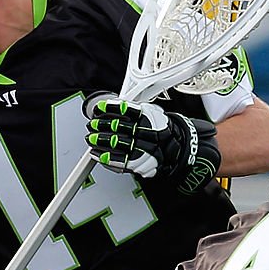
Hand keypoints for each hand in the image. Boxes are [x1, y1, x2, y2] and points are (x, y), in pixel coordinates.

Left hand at [84, 94, 220, 194]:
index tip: (98, 109)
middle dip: (102, 126)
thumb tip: (114, 106)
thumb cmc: (161, 130)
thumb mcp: (151, 113)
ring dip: (101, 141)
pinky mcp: (140, 163)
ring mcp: (144, 148)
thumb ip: (134, 110)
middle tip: (91, 125)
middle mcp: (147, 132)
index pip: (127, 111)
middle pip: (120, 127)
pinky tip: (97, 154)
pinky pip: (121, 161)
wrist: (177, 150)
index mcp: (149, 117)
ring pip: (118, 143)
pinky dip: (106, 158)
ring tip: (90, 139)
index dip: (111, 109)